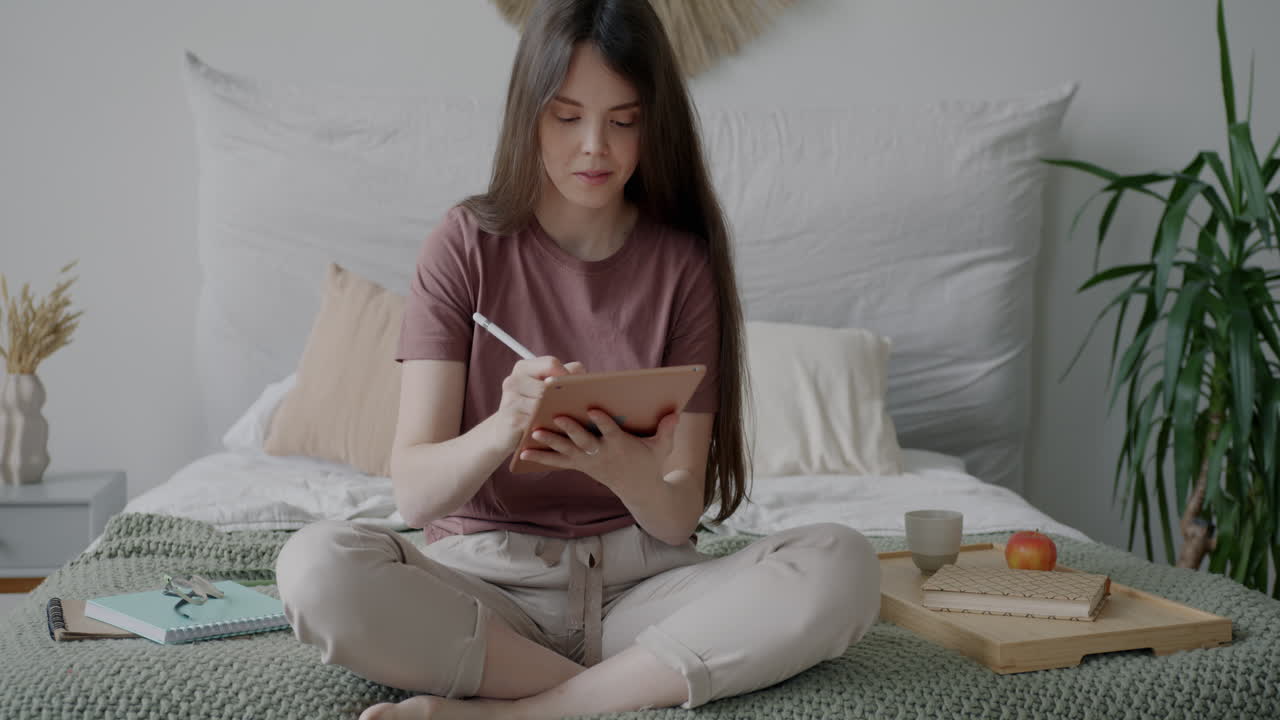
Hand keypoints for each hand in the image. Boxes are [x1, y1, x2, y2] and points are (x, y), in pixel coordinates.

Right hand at [489, 356, 585, 453]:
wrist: (504, 433)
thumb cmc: (531, 408)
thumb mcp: (542, 389)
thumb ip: (562, 377)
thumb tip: (584, 374)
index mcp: (523, 368)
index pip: (551, 363)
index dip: (568, 375)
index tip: (579, 388)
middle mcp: (513, 381)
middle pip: (549, 385)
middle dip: (568, 395)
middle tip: (583, 405)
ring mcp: (510, 400)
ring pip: (544, 403)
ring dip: (561, 412)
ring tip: (575, 418)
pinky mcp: (511, 420)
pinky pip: (538, 421)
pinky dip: (552, 426)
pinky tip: (562, 430)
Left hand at [520, 408, 680, 490]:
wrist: (639, 491)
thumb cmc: (650, 463)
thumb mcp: (662, 448)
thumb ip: (667, 430)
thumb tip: (676, 413)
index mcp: (621, 446)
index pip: (611, 432)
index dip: (602, 422)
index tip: (593, 409)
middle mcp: (602, 455)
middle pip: (584, 441)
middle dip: (569, 430)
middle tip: (555, 418)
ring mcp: (589, 462)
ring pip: (566, 451)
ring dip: (549, 443)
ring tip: (532, 433)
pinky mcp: (580, 466)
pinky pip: (558, 462)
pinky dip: (542, 457)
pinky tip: (523, 451)